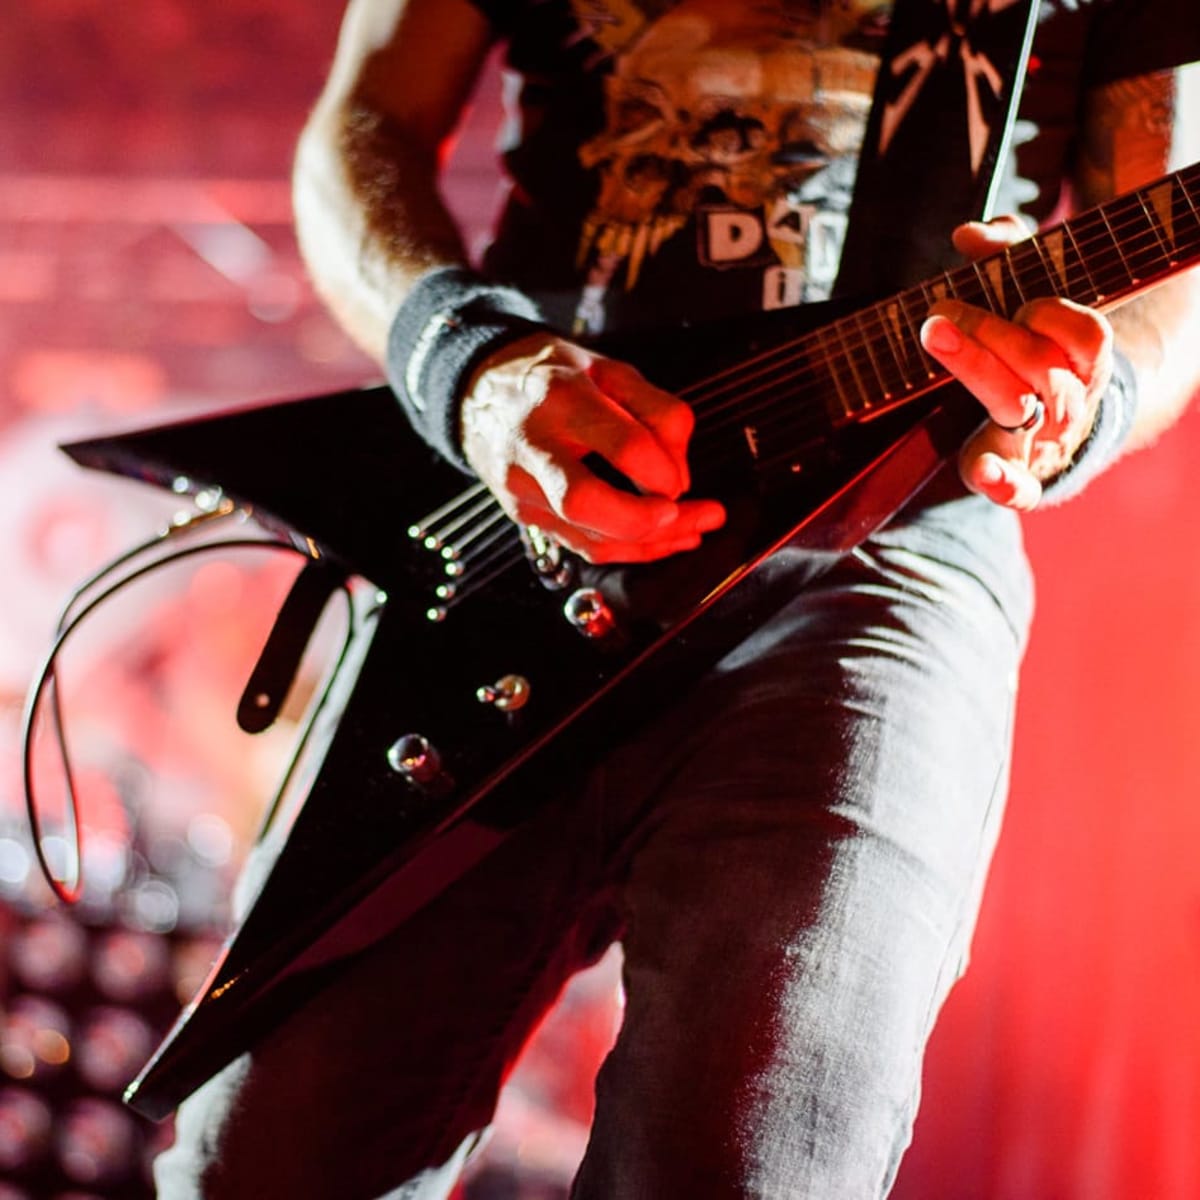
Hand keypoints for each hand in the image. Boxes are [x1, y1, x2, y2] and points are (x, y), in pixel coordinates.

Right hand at [460, 333, 725, 562]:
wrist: (478, 390)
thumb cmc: (553, 376)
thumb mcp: (610, 369)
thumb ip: (657, 412)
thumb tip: (678, 476)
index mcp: (561, 399)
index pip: (624, 445)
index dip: (664, 470)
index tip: (681, 476)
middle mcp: (534, 447)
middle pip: (586, 502)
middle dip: (646, 521)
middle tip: (686, 515)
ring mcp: (523, 489)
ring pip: (589, 538)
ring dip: (650, 545)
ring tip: (694, 533)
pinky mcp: (524, 515)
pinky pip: (583, 546)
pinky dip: (629, 550)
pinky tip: (663, 540)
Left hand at [920, 216, 1115, 509]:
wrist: (1052, 429)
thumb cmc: (1032, 352)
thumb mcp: (1027, 297)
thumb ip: (1006, 259)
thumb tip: (969, 234)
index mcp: (1083, 360)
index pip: (1087, 337)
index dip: (1051, 313)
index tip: (1017, 300)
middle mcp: (1069, 402)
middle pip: (1042, 370)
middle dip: (990, 335)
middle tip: (939, 313)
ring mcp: (1044, 443)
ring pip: (1023, 411)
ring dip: (979, 373)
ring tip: (936, 338)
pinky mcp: (1019, 479)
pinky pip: (1021, 490)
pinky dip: (1003, 482)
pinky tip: (980, 471)